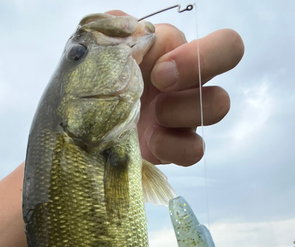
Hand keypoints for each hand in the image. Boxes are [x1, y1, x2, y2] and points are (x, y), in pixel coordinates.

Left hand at [108, 11, 243, 165]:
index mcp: (174, 51)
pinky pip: (195, 150)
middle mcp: (189, 81)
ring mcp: (187, 116)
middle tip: (158, 84)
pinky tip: (150, 142)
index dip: (199, 55)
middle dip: (196, 68)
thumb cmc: (96, 86)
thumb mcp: (98, 52)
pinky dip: (173, 147)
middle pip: (230, 60)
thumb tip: (127, 25)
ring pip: (218, 106)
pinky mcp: (177, 148)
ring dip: (182, 110)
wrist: (86, 127)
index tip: (157, 71)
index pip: (222, 42)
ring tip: (152, 115)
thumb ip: (114, 31)